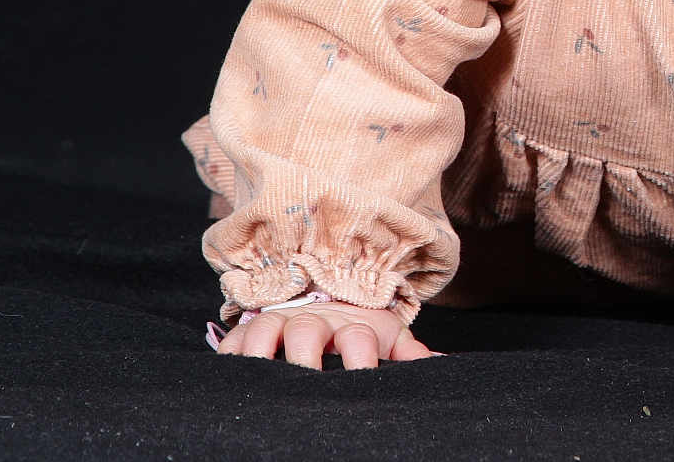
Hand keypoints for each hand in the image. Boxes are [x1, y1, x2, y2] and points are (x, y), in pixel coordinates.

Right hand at [215, 299, 441, 370]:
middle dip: (305, 357)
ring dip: (262, 352)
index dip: (361, 359)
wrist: (326, 291)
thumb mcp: (386, 335)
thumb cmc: (358, 326)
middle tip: (306, 382)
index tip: (363, 380)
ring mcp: (280, 321)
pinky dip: (230, 353)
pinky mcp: (251, 327)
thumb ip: (410, 352)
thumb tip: (444, 364)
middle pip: (307, 334)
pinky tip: (229, 373)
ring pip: (267, 331)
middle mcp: (314, 319)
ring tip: (260, 378)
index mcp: (351, 324)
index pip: (358, 338)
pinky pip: (234, 338)